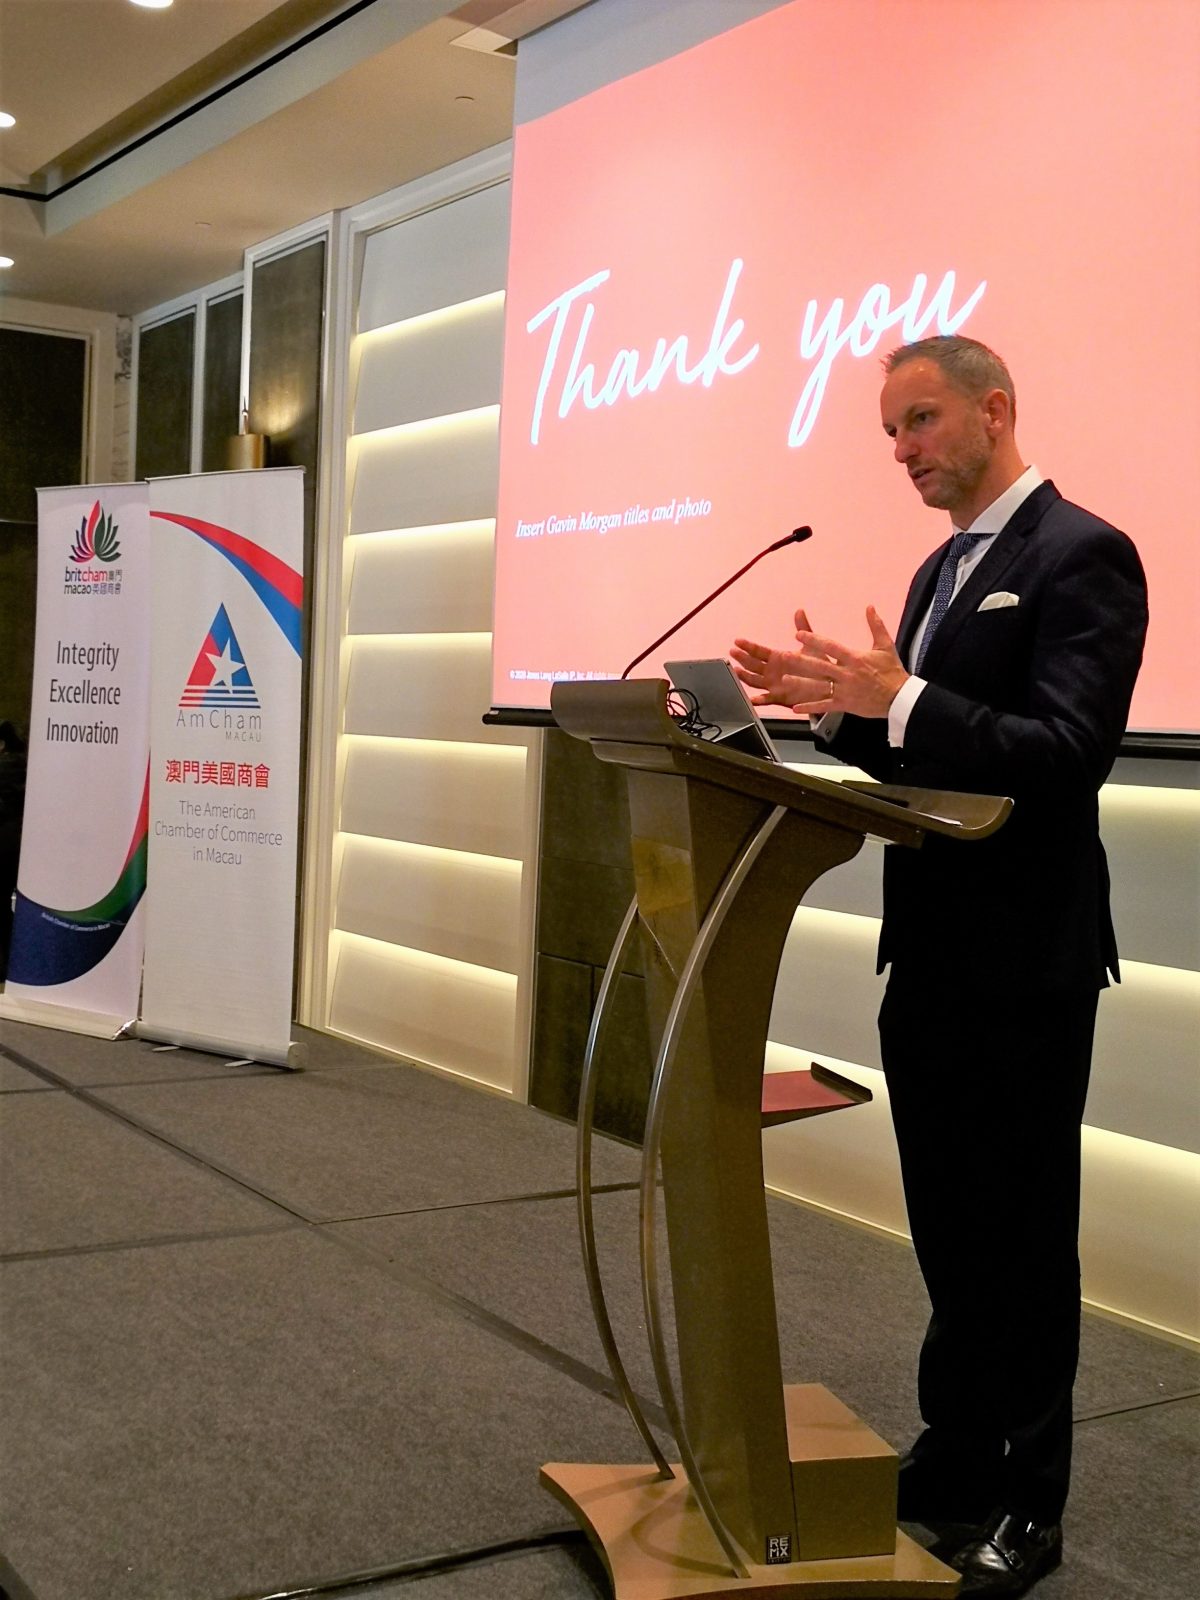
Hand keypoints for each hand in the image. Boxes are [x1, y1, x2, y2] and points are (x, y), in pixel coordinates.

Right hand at [730, 609, 838, 712]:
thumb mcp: (811, 645)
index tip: (737, 640)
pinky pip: (767, 699)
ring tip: (736, 671)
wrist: (829, 685)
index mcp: (778, 658)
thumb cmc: (819, 666)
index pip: (759, 651)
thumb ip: (804, 628)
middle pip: (752, 664)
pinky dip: (759, 700)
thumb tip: (799, 611)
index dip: (747, 646)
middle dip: (742, 658)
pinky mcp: (780, 697)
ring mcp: (774, 685)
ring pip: (754, 680)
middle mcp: (772, 671)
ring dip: (745, 676)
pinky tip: (753, 698)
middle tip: (733, 652)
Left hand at [790, 606, 908, 717]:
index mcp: (855, 658)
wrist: (900, 698)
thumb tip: (869, 606)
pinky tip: (796, 707)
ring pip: (819, 686)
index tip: (799, 635)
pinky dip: (810, 707)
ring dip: (801, 683)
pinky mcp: (845, 704)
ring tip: (785, 679)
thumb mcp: (885, 645)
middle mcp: (847, 674)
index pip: (830, 646)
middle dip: (801, 660)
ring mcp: (845, 690)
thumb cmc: (893, 671)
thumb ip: (876, 625)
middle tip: (784, 655)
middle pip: (820, 666)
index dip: (814, 640)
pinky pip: (825, 706)